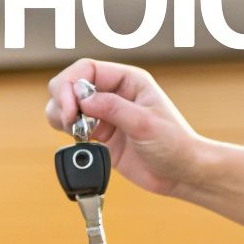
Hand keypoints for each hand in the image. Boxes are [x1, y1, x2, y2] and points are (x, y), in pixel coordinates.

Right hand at [44, 58, 206, 197]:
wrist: (181, 174)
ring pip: (67, 106)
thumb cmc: (175, 144)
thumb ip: (113, 108)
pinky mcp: (100, 136)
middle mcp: (113, 94)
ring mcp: (105, 115)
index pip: (87, 69)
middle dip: (63, 101)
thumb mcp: (145, 123)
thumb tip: (82, 98)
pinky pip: (72, 128)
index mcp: (128, 80)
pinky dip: (67, 133)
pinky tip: (81, 143)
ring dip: (61, 117)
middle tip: (71, 122)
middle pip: (71, 84)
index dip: (71, 84)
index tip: (71, 108)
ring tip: (75, 132)